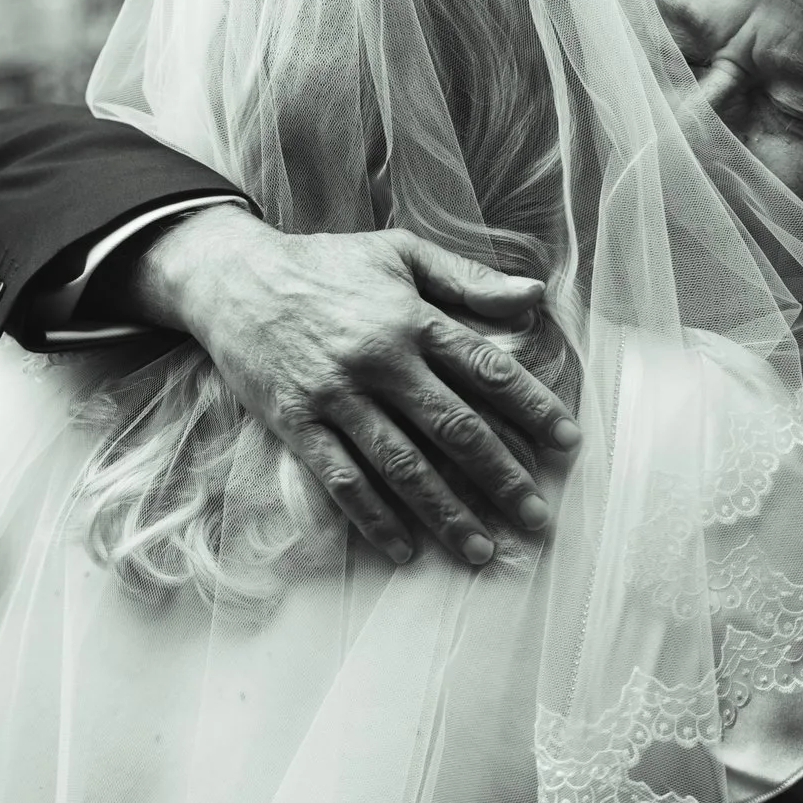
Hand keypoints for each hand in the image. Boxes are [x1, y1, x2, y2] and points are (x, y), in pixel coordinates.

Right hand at [126, 205, 581, 565]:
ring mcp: (336, 396)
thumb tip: (537, 297)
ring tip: (484, 549)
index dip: (533, 408)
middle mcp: (379, 360)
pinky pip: (343, 479)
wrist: (233, 279)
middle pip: (454, 427)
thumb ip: (469, 278)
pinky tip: (406, 549)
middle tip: (538, 518)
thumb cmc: (325, 264)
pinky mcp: (297, 424)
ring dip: (447, 511)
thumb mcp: (400, 253)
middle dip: (502, 476)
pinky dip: (375, 518)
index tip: (568, 445)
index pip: (487, 368)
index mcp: (411, 318)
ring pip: (403, 464)